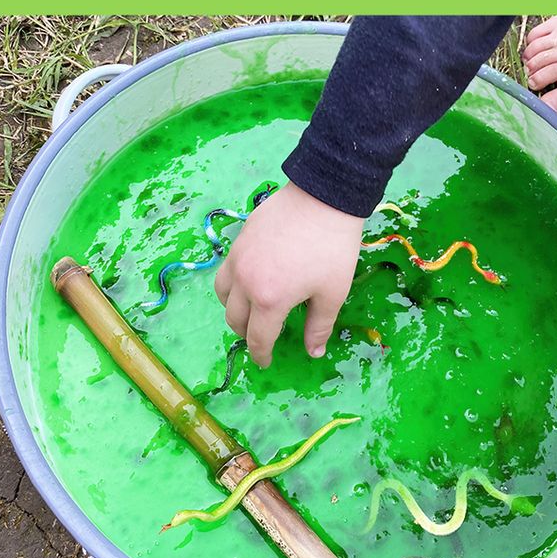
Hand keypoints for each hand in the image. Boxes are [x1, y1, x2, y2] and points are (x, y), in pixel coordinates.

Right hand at [215, 182, 363, 367]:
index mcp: (270, 300)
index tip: (266, 361)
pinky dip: (232, 283)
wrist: (324, 196)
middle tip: (262, 336)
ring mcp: (238, 257)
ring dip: (234, 309)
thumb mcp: (333, 292)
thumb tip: (313, 352)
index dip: (262, 355)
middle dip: (247, 334)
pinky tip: (251, 279)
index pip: (258, 338)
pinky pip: (226, 269)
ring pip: (223, 294)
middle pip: (234, 319)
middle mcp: (246, 281)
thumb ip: (319, 326)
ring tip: (251, 309)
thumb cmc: (332, 248)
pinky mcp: (239, 238)